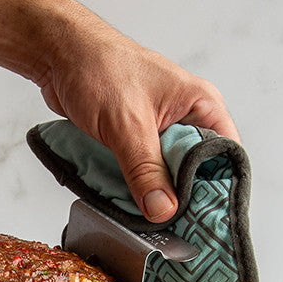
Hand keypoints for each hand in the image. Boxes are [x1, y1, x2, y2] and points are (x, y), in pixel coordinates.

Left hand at [33, 2, 239, 220]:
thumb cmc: (99, 68)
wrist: (58, 55)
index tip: (200, 219)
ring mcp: (156, 130)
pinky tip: (123, 201)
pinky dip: (130, 185)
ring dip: (150, 193)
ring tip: (143, 217)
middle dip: (179, 197)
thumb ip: (145, 169)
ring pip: (162, 173)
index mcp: (200, 105)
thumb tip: (164, 208)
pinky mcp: (132, 139)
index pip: (224, 155)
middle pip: (193, 170)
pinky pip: (138, 170)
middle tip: (167, 226)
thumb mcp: (127, 124)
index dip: (215, 188)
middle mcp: (184, 118)